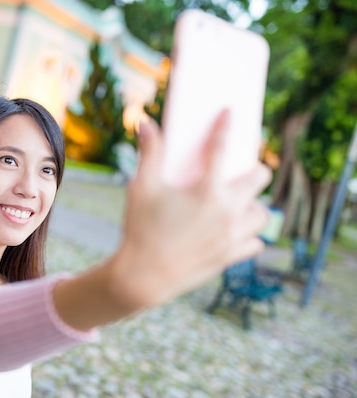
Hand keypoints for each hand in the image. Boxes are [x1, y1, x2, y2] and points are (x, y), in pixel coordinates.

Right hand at [109, 110, 270, 309]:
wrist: (143, 277)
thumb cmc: (140, 229)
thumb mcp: (141, 188)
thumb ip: (149, 153)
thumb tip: (144, 122)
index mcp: (206, 190)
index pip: (221, 148)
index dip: (225, 126)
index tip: (230, 113)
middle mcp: (227, 211)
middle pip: (261, 179)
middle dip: (254, 171)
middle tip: (238, 173)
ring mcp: (232, 236)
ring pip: (263, 214)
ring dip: (254, 205)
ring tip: (237, 204)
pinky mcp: (230, 257)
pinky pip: (256, 243)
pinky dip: (250, 236)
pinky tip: (236, 231)